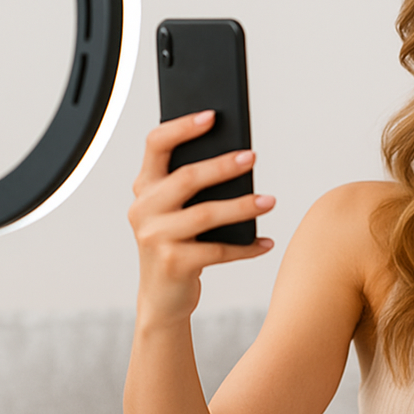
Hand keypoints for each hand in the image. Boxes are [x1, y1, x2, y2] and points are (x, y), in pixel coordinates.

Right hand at [128, 110, 274, 322]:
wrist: (162, 298)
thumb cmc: (176, 245)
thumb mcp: (176, 212)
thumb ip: (192, 186)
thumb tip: (238, 157)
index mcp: (144, 188)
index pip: (156, 145)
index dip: (182, 127)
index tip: (212, 116)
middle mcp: (144, 209)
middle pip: (186, 178)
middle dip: (222, 166)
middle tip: (252, 156)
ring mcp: (155, 237)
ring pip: (205, 214)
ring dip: (242, 206)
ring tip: (269, 200)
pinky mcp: (173, 263)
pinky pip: (218, 250)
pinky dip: (245, 247)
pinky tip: (265, 242)